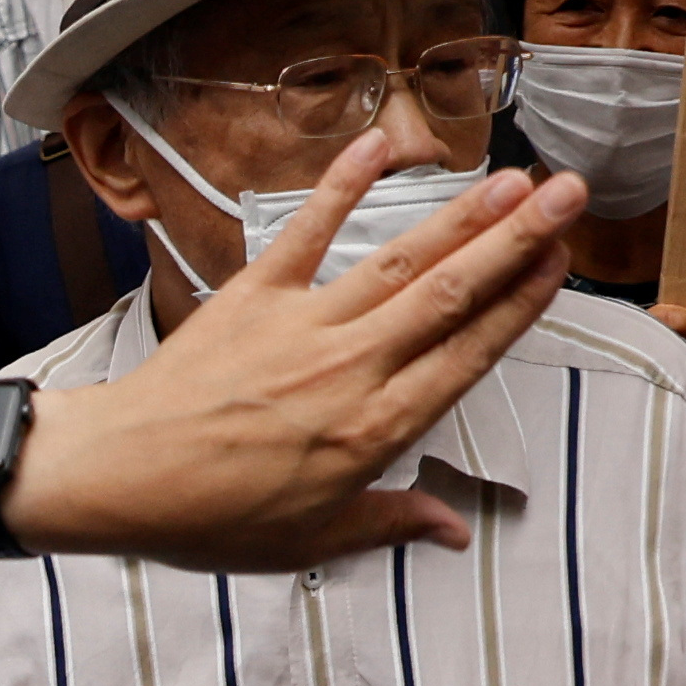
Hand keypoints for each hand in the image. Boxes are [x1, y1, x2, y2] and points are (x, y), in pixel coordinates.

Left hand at [4, 165, 578, 573]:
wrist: (114, 478)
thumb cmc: (208, 518)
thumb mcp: (311, 542)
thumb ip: (390, 522)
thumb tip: (455, 530)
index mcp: (375, 429)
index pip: (469, 356)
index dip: (521, 306)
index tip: (562, 265)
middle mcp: (351, 367)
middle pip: (452, 294)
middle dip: (517, 240)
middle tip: (571, 195)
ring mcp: (302, 324)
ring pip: (399, 260)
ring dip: (460, 215)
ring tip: (515, 177)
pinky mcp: (252, 294)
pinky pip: (305, 229)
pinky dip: (342, 183)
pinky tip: (382, 143)